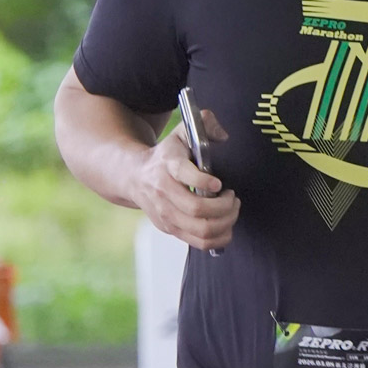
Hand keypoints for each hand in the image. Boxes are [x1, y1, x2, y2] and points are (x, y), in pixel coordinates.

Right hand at [130, 112, 239, 251]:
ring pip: (201, 230)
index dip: (205, 181)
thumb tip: (223, 136)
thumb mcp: (181, 133)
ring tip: (231, 210)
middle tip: (233, 197)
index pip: (185, 175)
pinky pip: (200, 243)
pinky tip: (226, 224)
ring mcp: (166, 214)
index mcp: (168, 166)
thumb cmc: (166, 156)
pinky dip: (220, 237)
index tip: (219, 183)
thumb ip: (204, 124)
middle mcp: (164, 192)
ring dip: (225, 222)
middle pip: (197, 209)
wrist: (134, 176)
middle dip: (224, 206)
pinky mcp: (170, 229)